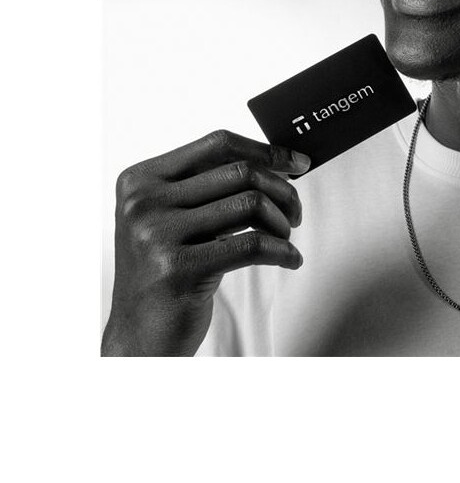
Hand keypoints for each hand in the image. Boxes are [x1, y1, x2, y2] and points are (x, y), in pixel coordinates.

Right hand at [102, 130, 310, 356]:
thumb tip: (275, 162)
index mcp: (141, 180)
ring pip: (250, 204)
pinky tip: (289, 259)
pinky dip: (282, 250)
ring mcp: (156, 235)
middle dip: (282, 189)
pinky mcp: (178, 269)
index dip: (266, 150)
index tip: (298, 162)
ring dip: (281, 221)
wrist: (139, 337)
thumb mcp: (174, 219)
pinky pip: (253, 244)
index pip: (217, 144)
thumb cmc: (166, 273)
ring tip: (285, 238)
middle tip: (295, 212)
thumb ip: (209, 188)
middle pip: (240, 172)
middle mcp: (143, 202)